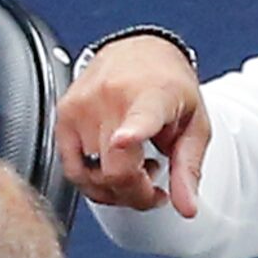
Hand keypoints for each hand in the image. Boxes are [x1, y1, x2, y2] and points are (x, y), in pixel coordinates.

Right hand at [54, 35, 208, 216]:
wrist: (137, 51)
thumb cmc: (167, 85)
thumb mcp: (194, 124)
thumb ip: (189, 168)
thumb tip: (186, 207)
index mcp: (151, 96)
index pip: (138, 117)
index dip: (131, 133)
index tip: (124, 140)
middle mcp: (110, 98)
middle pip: (114, 171)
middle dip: (136, 194)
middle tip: (153, 187)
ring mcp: (81, 107)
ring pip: (89, 177)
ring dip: (114, 188)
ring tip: (133, 169)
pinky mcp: (62, 116)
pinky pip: (71, 169)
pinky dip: (91, 181)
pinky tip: (109, 169)